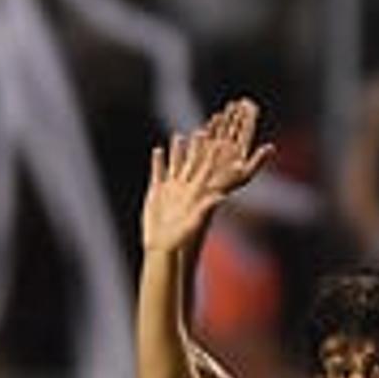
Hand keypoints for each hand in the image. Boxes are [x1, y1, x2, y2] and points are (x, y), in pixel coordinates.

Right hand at [140, 121, 267, 253]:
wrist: (162, 246)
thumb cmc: (182, 239)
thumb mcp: (196, 222)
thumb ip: (207, 208)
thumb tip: (221, 197)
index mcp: (197, 194)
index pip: (206, 171)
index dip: (212, 156)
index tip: (218, 142)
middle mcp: (186, 189)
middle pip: (192, 164)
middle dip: (196, 148)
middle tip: (201, 131)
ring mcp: (171, 190)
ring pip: (175, 166)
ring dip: (177, 151)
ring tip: (179, 136)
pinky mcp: (157, 193)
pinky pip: (159, 174)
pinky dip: (158, 162)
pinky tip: (158, 150)